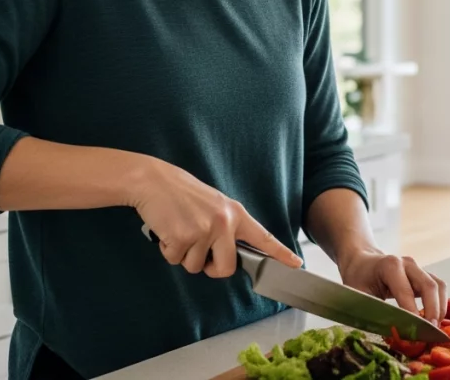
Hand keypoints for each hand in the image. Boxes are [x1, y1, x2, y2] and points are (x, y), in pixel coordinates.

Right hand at [132, 158, 302, 277]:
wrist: (153, 181)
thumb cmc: (181, 193)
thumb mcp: (214, 204)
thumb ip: (225, 226)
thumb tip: (226, 252)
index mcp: (235, 214)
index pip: (263, 237)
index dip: (281, 253)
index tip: (296, 264)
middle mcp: (224, 223)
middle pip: (226, 268)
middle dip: (210, 268)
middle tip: (197, 250)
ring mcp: (204, 230)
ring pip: (195, 266)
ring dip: (183, 255)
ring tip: (178, 229)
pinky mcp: (182, 237)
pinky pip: (175, 260)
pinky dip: (167, 250)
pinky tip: (166, 230)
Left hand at [338, 249, 446, 324]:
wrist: (362, 263)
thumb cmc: (358, 279)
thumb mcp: (357, 296)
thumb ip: (372, 311)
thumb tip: (390, 331)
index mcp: (390, 266)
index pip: (407, 292)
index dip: (412, 313)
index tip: (415, 333)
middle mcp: (408, 264)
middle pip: (430, 286)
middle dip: (433, 311)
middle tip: (429, 333)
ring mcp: (418, 268)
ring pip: (438, 286)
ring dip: (440, 308)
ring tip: (433, 328)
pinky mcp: (423, 275)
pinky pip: (438, 288)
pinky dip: (440, 304)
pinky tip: (433, 319)